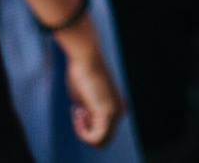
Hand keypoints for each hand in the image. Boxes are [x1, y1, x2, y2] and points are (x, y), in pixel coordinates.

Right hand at [58, 28, 125, 146]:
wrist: (86, 57)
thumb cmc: (83, 73)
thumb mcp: (86, 97)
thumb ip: (89, 111)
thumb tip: (86, 119)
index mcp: (118, 107)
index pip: (103, 132)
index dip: (86, 129)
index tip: (79, 111)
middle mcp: (120, 111)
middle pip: (102, 141)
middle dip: (85, 133)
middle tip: (78, 112)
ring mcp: (116, 112)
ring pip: (100, 142)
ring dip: (83, 132)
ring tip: (78, 110)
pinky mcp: (108, 112)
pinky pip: (96, 138)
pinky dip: (83, 133)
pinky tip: (79, 113)